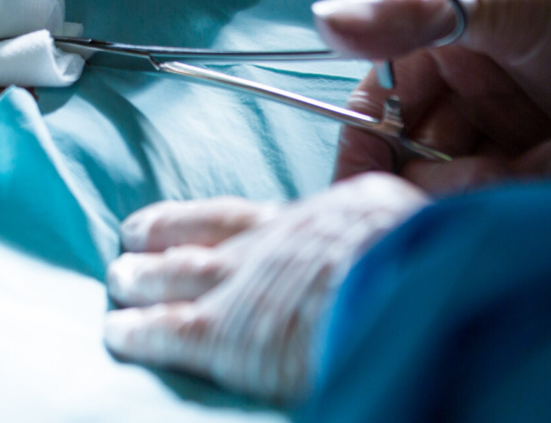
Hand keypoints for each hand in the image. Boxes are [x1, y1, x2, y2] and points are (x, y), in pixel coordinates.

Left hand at [103, 174, 426, 404]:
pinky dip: (137, 331)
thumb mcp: (423, 228)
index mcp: (321, 219)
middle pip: (202, 238)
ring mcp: (241, 284)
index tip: (186, 219)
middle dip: (164, 241)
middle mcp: (270, 244)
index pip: (250, 216)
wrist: (408, 285)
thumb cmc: (432, 263)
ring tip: (119, 281)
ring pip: (173, 275)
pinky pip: (164, 330)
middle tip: (132, 241)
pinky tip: (118, 333)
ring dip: (141, 278)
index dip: (209, 219)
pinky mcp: (220, 331)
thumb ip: (397, 231)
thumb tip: (416, 231)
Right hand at [315, 0, 550, 193]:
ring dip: (498, 186)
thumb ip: (414, 14)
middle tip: (496, 168)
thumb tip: (323, 19)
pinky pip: (507, 213)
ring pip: (458, 194)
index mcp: (443, 47)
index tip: (364, 190)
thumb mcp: (509, 4)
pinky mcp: (547, 185)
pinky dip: (530, 199)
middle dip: (448, 174)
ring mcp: (509, 142)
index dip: (367, 150)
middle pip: (414, 164)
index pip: (377, 110)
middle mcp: (469, 97)